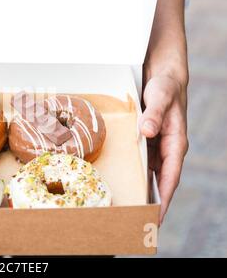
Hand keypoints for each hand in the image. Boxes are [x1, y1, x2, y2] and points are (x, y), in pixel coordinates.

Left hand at [139, 74, 188, 222]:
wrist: (161, 76)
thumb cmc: (165, 86)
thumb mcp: (160, 97)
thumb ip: (155, 113)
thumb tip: (146, 132)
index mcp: (175, 143)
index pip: (170, 177)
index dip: (163, 198)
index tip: (155, 218)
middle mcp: (166, 149)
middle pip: (159, 182)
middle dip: (151, 202)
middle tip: (136, 223)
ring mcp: (156, 146)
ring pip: (149, 175)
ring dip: (141, 191)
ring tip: (128, 210)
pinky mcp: (146, 142)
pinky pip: (141, 163)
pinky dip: (134, 175)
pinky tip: (124, 184)